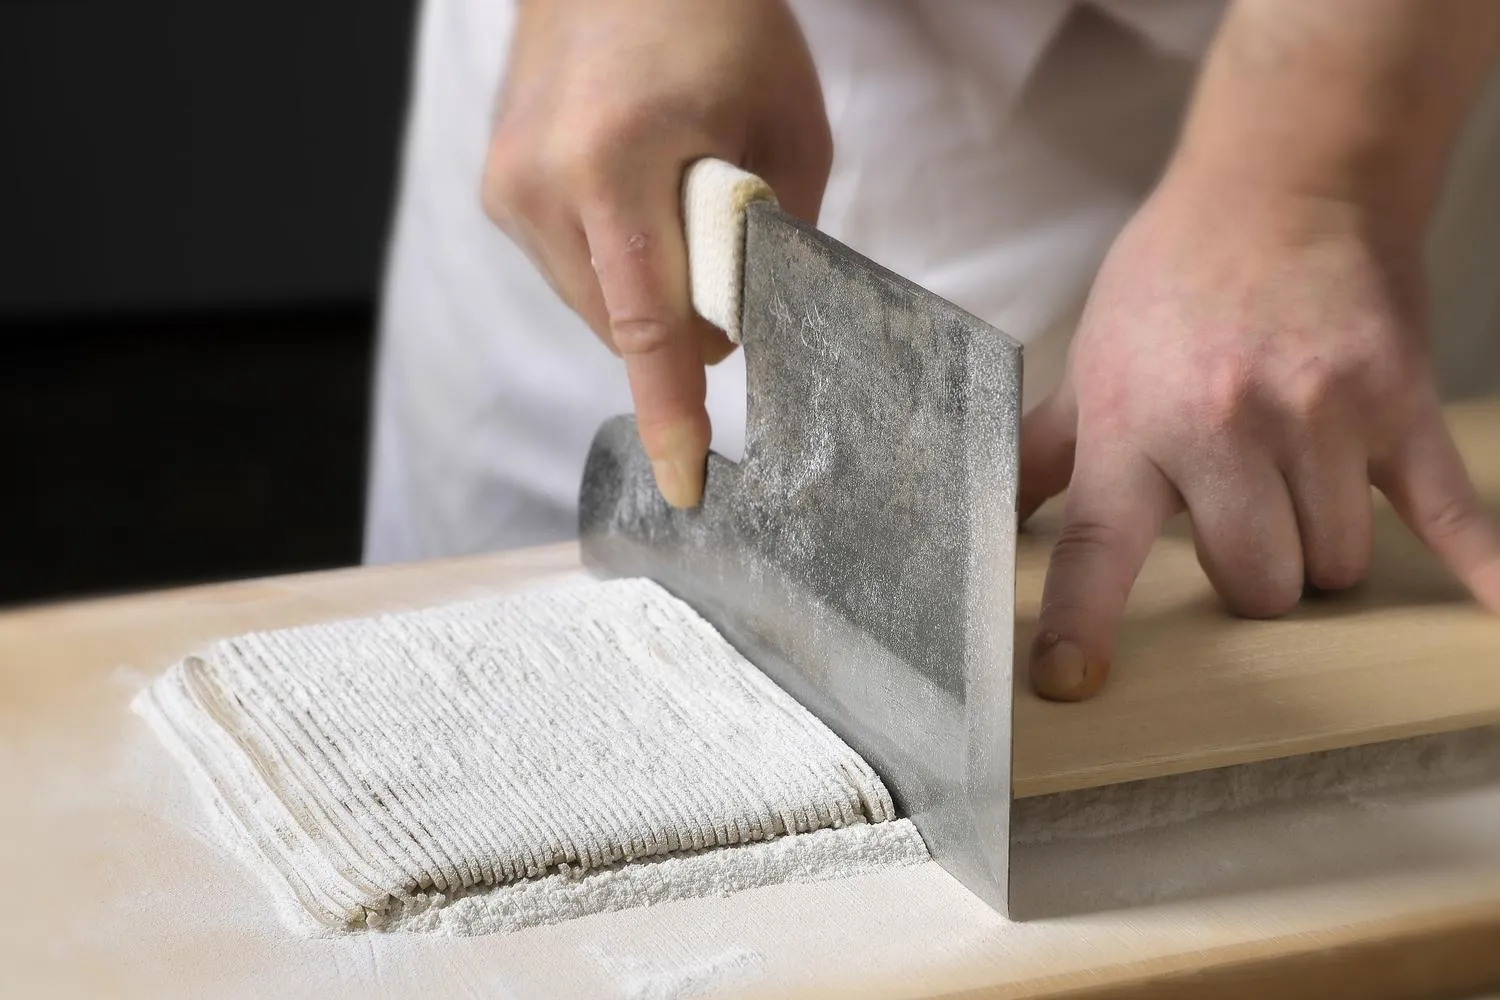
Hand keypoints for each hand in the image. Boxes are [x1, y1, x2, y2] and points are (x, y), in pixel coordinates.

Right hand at [482, 0, 830, 506]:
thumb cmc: (720, 23)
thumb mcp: (788, 125)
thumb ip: (769, 238)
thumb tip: (747, 328)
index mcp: (618, 159)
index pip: (647, 325)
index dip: (670, 411)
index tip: (685, 484)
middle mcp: (542, 182)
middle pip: (624, 328)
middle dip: (685, 324)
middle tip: (726, 256)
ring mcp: (508, 187)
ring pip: (593, 308)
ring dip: (645, 291)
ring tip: (672, 203)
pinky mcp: (496, 189)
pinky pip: (567, 270)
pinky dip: (613, 262)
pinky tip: (632, 199)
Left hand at [1018, 175, 1499, 700]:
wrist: (1283, 183)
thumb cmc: (1173, 280)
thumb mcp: (1090, 364)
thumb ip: (1045, 454)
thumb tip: (986, 519)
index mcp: (1134, 426)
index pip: (1098, 547)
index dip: (1083, 622)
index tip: (1070, 682)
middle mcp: (1222, 428)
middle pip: (1255, 583)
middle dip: (1250, 578)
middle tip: (1241, 524)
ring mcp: (1319, 419)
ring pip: (1335, 565)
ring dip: (1321, 553)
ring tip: (1301, 491)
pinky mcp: (1398, 405)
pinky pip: (1447, 510)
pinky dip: (1479, 569)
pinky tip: (1493, 612)